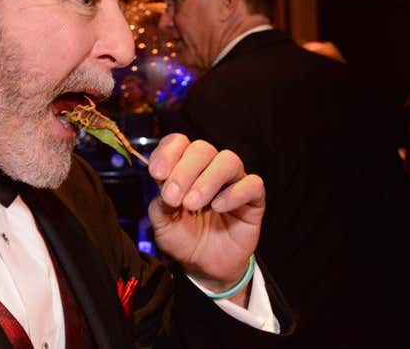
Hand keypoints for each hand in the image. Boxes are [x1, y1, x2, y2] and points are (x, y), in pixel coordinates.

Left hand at [147, 134, 263, 293]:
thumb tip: (163, 188)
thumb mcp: (162, 224)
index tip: (156, 174)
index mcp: (183, 167)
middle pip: (202, 149)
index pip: (178, 143)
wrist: (204, 266)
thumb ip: (159, 204)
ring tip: (192, 204)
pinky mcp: (253, 199)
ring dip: (207, 180)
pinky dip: (234, 193)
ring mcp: (233, 181)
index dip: (167, 153)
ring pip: (228, 160)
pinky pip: (252, 184)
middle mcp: (208, 169)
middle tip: (173, 197)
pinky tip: (218, 207)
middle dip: (184, 171)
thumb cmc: (183, 238)